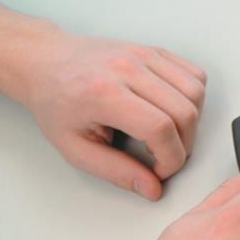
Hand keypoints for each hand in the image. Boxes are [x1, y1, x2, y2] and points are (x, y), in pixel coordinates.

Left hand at [5, 27, 206, 199]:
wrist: (43, 62)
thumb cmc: (56, 103)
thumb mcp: (75, 148)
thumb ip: (116, 171)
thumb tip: (153, 189)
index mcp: (103, 93)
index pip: (160, 128)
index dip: (170, 159)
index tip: (160, 170)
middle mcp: (126, 68)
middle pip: (184, 112)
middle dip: (184, 145)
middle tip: (164, 155)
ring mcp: (142, 54)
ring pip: (196, 93)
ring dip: (191, 122)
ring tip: (168, 133)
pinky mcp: (153, 50)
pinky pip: (195, 75)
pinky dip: (193, 98)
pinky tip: (172, 110)